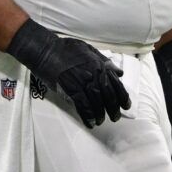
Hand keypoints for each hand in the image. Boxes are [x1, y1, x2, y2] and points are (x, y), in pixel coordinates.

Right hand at [7, 19, 129, 127]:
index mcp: (100, 65)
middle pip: (108, 95)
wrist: (45, 50)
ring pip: (96, 102)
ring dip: (99, 114)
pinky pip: (82, 105)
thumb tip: (119, 73)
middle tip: (115, 118)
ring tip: (100, 121)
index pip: (116, 84)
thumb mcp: (89, 50)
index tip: (126, 106)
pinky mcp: (69, 88)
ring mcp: (82, 81)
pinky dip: (87, 116)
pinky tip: (89, 123)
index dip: (123, 97)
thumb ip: (105, 62)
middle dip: (113, 109)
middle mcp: (94, 74)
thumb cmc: (65, 48)